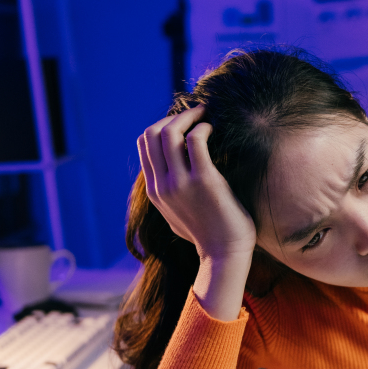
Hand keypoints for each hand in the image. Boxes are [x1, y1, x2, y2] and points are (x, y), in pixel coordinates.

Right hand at [138, 108, 256, 262]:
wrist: (224, 254)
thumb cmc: (207, 233)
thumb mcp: (176, 213)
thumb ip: (168, 192)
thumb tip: (168, 173)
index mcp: (154, 190)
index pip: (143, 143)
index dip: (161, 125)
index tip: (182, 123)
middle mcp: (162, 185)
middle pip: (151, 133)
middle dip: (173, 116)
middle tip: (195, 113)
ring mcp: (180, 183)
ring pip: (170, 132)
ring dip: (189, 116)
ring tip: (206, 115)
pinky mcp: (204, 180)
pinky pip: (195, 140)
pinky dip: (203, 127)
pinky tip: (213, 130)